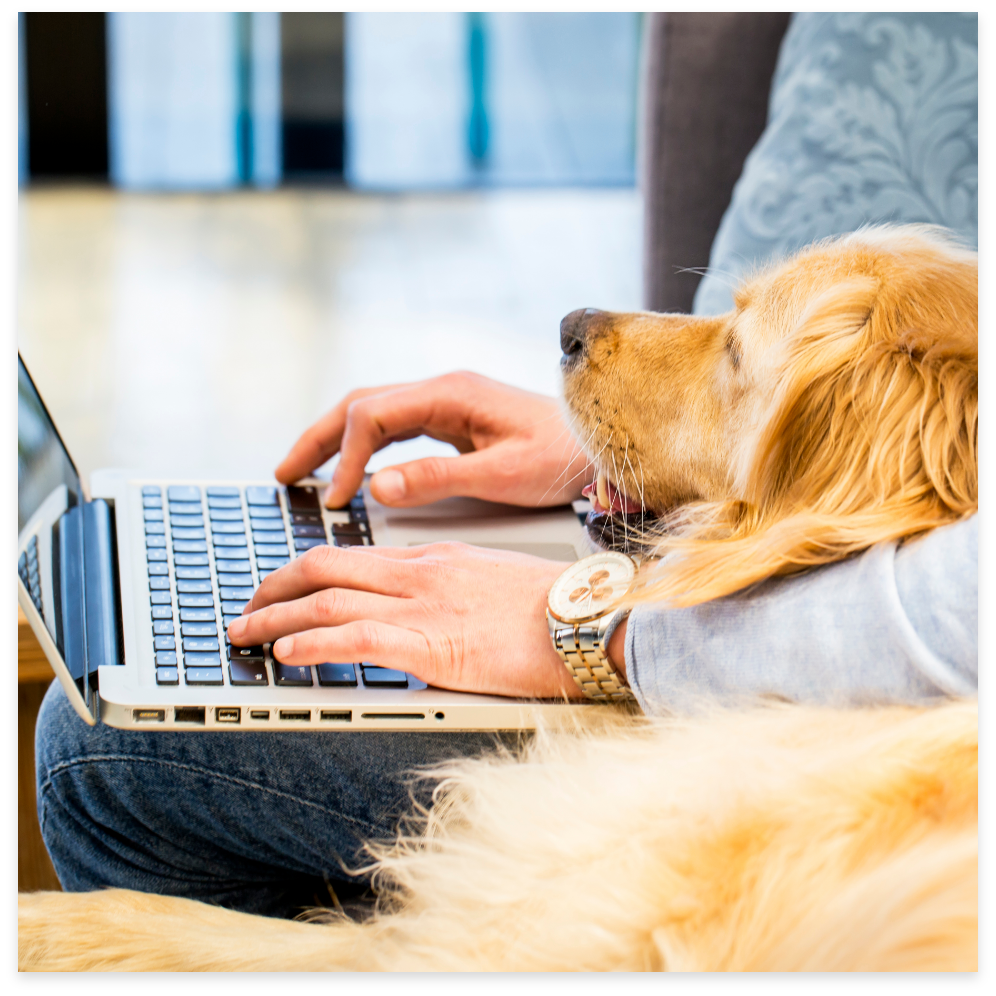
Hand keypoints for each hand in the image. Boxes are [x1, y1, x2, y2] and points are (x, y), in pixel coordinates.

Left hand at [227, 543, 584, 698]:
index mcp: (433, 558)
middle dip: (274, 587)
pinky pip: (357, 639)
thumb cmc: (553, 605)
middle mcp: (418, 574)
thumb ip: (451, 588)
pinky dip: (313, 644)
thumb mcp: (492, 580)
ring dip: (275, 618)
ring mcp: (423, 607)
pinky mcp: (433, 647)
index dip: (304, 571)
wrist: (590, 618)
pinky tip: (285, 654)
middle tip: (245, 606)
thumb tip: (427, 609)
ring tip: (242, 633)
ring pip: (328, 601)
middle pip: (325, 568)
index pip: (351, 556)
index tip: (282, 587)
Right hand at [275, 371, 590, 509]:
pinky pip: (395, 428)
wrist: (598, 448)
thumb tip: (376, 486)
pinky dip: (364, 448)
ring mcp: (446, 403)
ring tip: (301, 472)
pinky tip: (352, 469)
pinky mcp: (453, 421)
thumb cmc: (561, 457)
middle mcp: (442, 391)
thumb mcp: (503, 473)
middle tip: (284, 473)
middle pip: (361, 405)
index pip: (373, 415)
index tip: (336, 496)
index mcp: (450, 394)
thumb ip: (438, 478)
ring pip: (373, 414)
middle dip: (319, 438)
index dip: (345, 456)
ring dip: (335, 441)